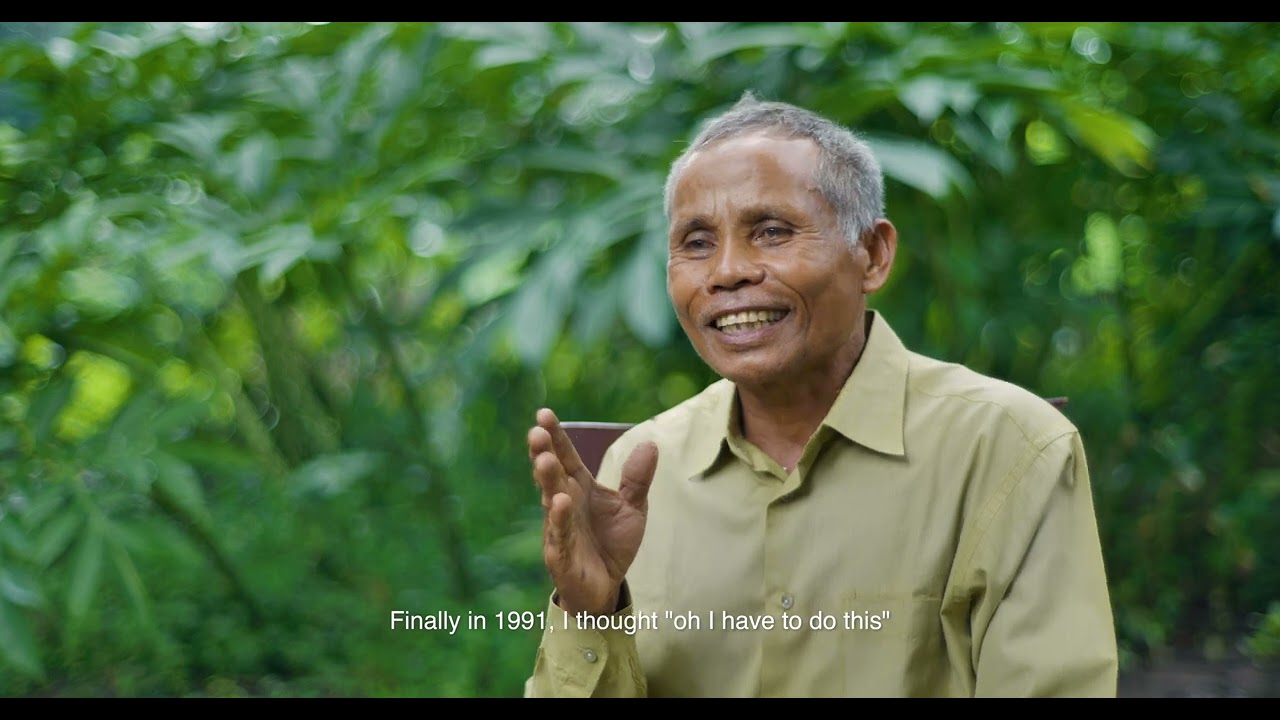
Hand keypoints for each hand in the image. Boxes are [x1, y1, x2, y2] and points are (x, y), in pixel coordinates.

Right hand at [528, 408, 657, 616]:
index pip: (566, 457)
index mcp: (580, 488)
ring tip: (544, 460)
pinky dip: (559, 519)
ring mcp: (560, 528)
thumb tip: (650, 444)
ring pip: (550, 500)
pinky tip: (559, 502)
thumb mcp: (632, 508)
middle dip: (544, 453)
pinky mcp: (561, 554)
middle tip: (536, 432)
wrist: (606, 587)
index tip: (544, 413)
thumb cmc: (612, 543)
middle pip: (553, 474)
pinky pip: (560, 534)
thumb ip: (637, 479)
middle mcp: (565, 503)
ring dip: (546, 481)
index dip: (556, 436)